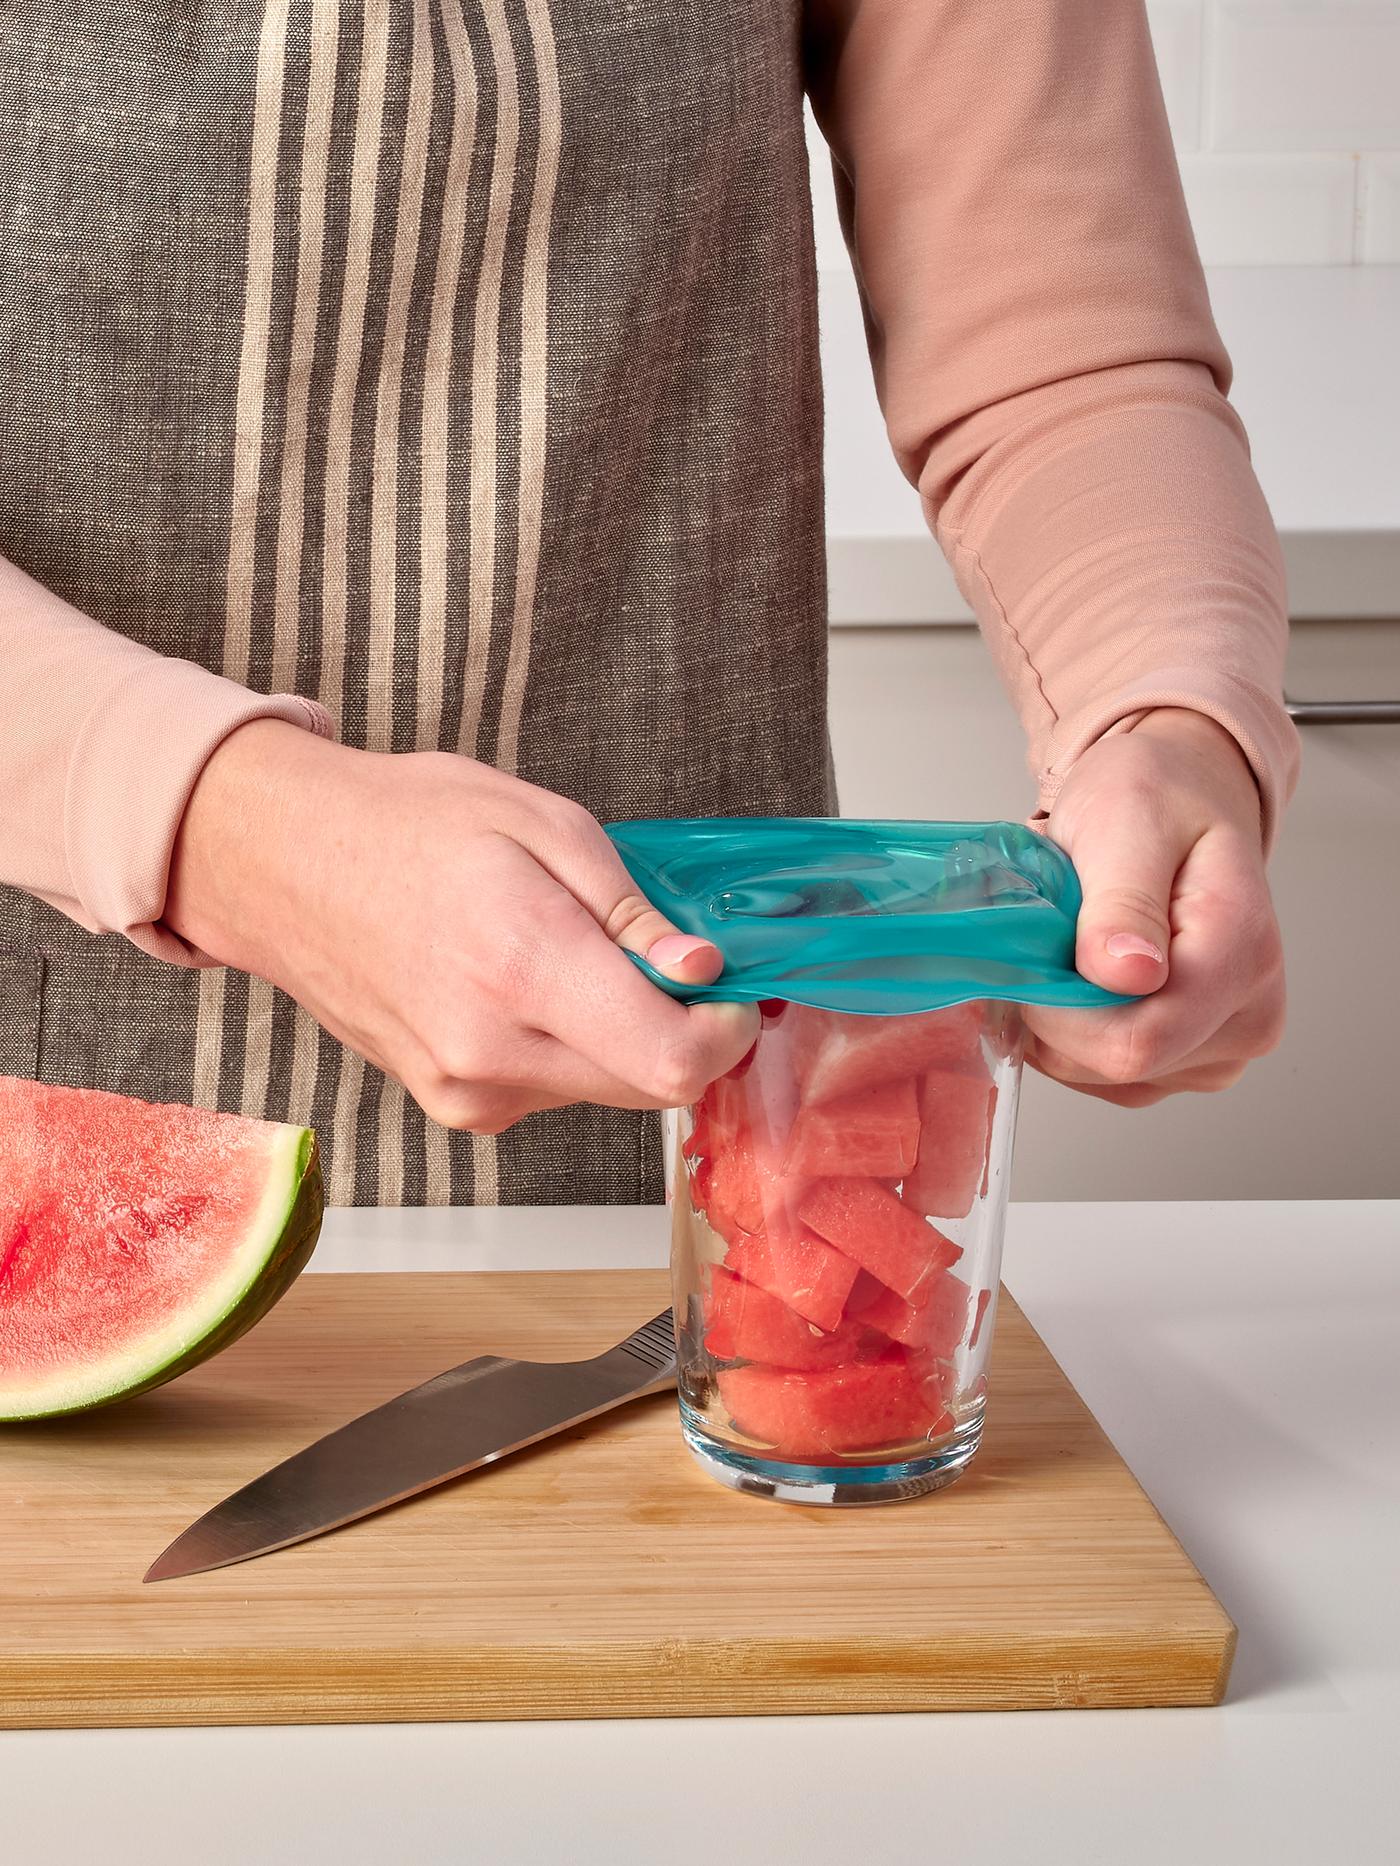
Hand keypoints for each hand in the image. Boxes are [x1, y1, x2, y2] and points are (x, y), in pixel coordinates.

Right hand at [166, 723, 757, 1131]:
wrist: (281, 864)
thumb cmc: (406, 824)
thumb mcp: (542, 823)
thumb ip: (630, 911)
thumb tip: (698, 972)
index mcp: (524, 971)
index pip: (673, 1063)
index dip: (723, 1032)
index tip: (723, 988)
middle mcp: (493, 1053)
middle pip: (649, 1086)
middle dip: (677, 1027)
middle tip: (658, 954)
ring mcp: (466, 1090)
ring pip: (602, 1087)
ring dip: (617, 1032)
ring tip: (562, 949)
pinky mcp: (450, 1103)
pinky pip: (549, 1088)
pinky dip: (566, 1043)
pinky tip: (521, 980)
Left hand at [1022, 708, 1284, 1105]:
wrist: (1182, 795)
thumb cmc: (1159, 797)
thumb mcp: (1127, 820)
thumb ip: (1123, 900)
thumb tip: (1127, 974)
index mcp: (1242, 953)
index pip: (1136, 1042)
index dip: (1061, 1014)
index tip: (1032, 955)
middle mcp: (1248, 1015)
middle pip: (1117, 1066)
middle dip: (1056, 1009)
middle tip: (1052, 935)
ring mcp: (1223, 1046)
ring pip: (1104, 1077)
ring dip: (1060, 1022)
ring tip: (1075, 946)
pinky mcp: (1192, 1060)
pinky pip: (1107, 1077)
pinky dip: (1073, 1035)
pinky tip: (1081, 977)